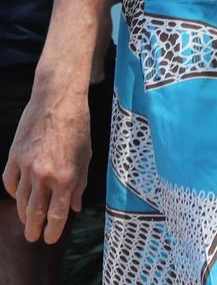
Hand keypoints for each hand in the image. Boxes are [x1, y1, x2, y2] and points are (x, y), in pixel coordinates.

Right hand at [2, 87, 90, 242]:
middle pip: (35, 214)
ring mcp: (27, 166)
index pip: (56, 216)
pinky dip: (14, 192)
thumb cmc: (78, 126)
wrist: (57, 99)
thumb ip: (80, 184)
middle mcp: (44, 175)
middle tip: (33, 237)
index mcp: (65, 177)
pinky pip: (10, 182)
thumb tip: (75, 208)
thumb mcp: (86, 156)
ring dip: (24, 213)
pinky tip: (19, 195)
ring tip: (28, 220)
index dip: (53, 232)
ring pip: (21, 201)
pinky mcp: (14, 156)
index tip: (50, 239)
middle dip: (34, 230)